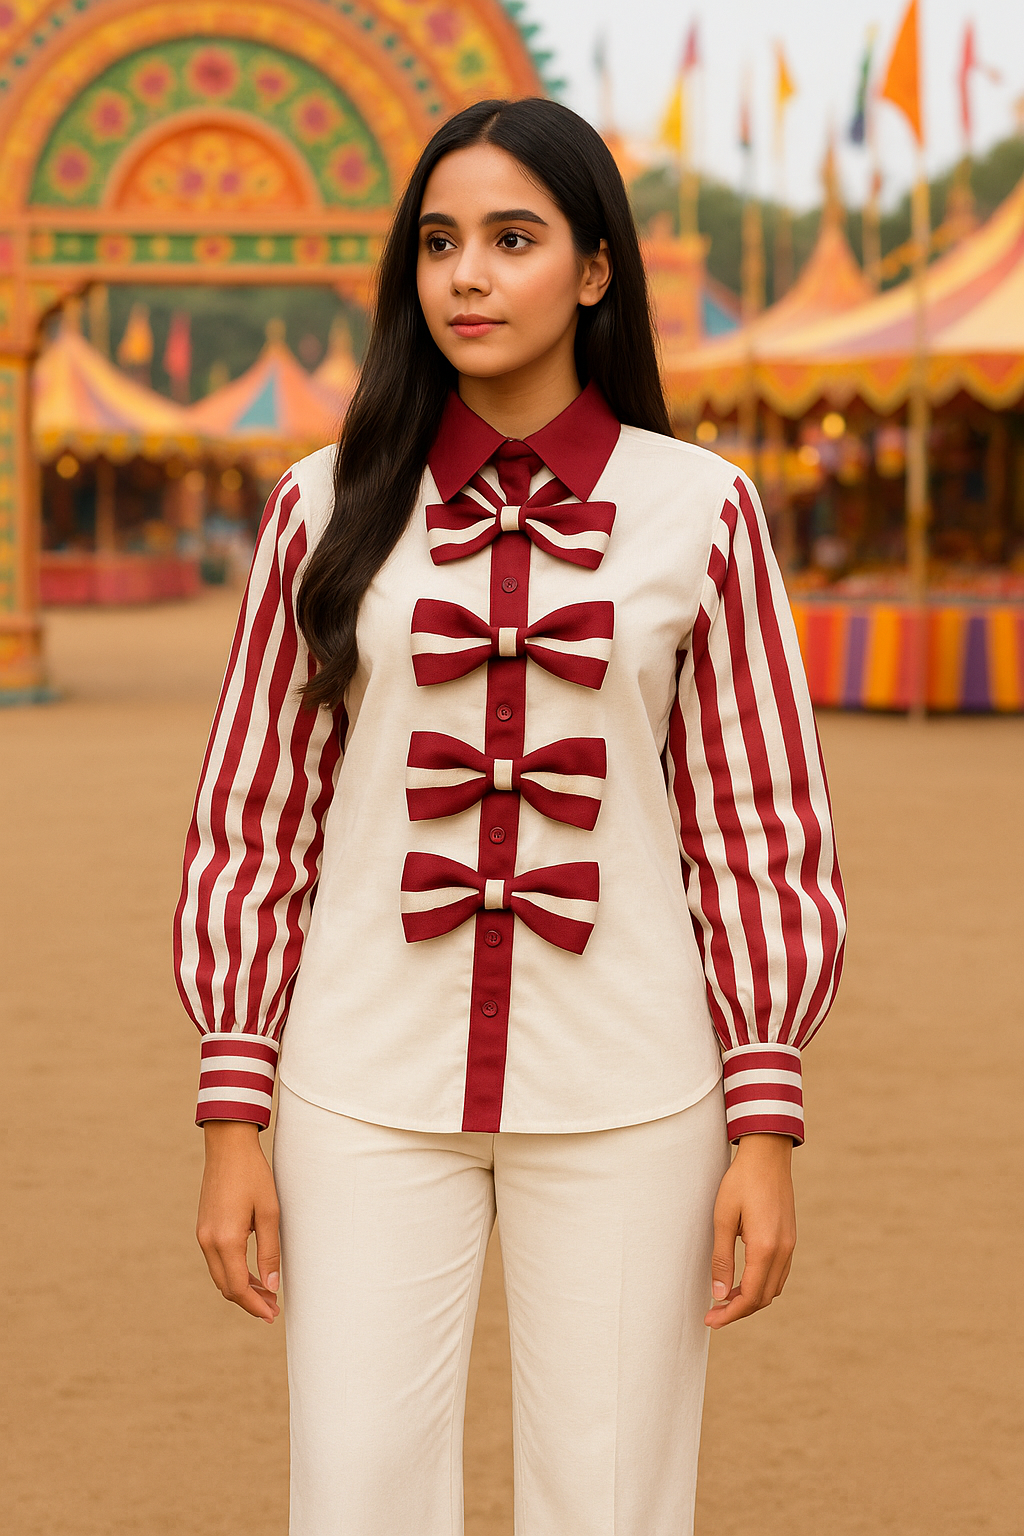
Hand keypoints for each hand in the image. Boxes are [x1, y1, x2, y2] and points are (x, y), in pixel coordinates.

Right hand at [196, 1121, 280, 1322]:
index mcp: (225, 1240)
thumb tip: (271, 1285)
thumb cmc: (253, 1175)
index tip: (272, 1315)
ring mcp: (202, 1234)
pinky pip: (216, 1260)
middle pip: (226, 1286)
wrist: (228, 1146)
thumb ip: (269, 1251)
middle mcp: (208, 1241)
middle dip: (249, 1301)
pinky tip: (250, 1272)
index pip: (237, 1287)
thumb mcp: (269, 1212)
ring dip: (241, 1287)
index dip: (255, 1305)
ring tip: (266, 1293)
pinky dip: (232, 1271)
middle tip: (272, 1309)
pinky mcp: (204, 1227)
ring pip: (220, 1275)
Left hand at [704, 1133, 796, 1328]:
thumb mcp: (723, 1218)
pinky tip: (743, 1281)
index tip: (710, 1320)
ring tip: (725, 1300)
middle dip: (739, 1310)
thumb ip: (721, 1258)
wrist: (767, 1155)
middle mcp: (783, 1250)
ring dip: (751, 1299)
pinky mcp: (789, 1238)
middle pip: (764, 1297)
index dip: (730, 1314)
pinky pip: (778, 1273)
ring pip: (773, 1287)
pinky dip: (761, 1284)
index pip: (751, 1296)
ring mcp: (790, 1245)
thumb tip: (719, 1294)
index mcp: (766, 1247)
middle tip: (714, 1314)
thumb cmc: (741, 1182)